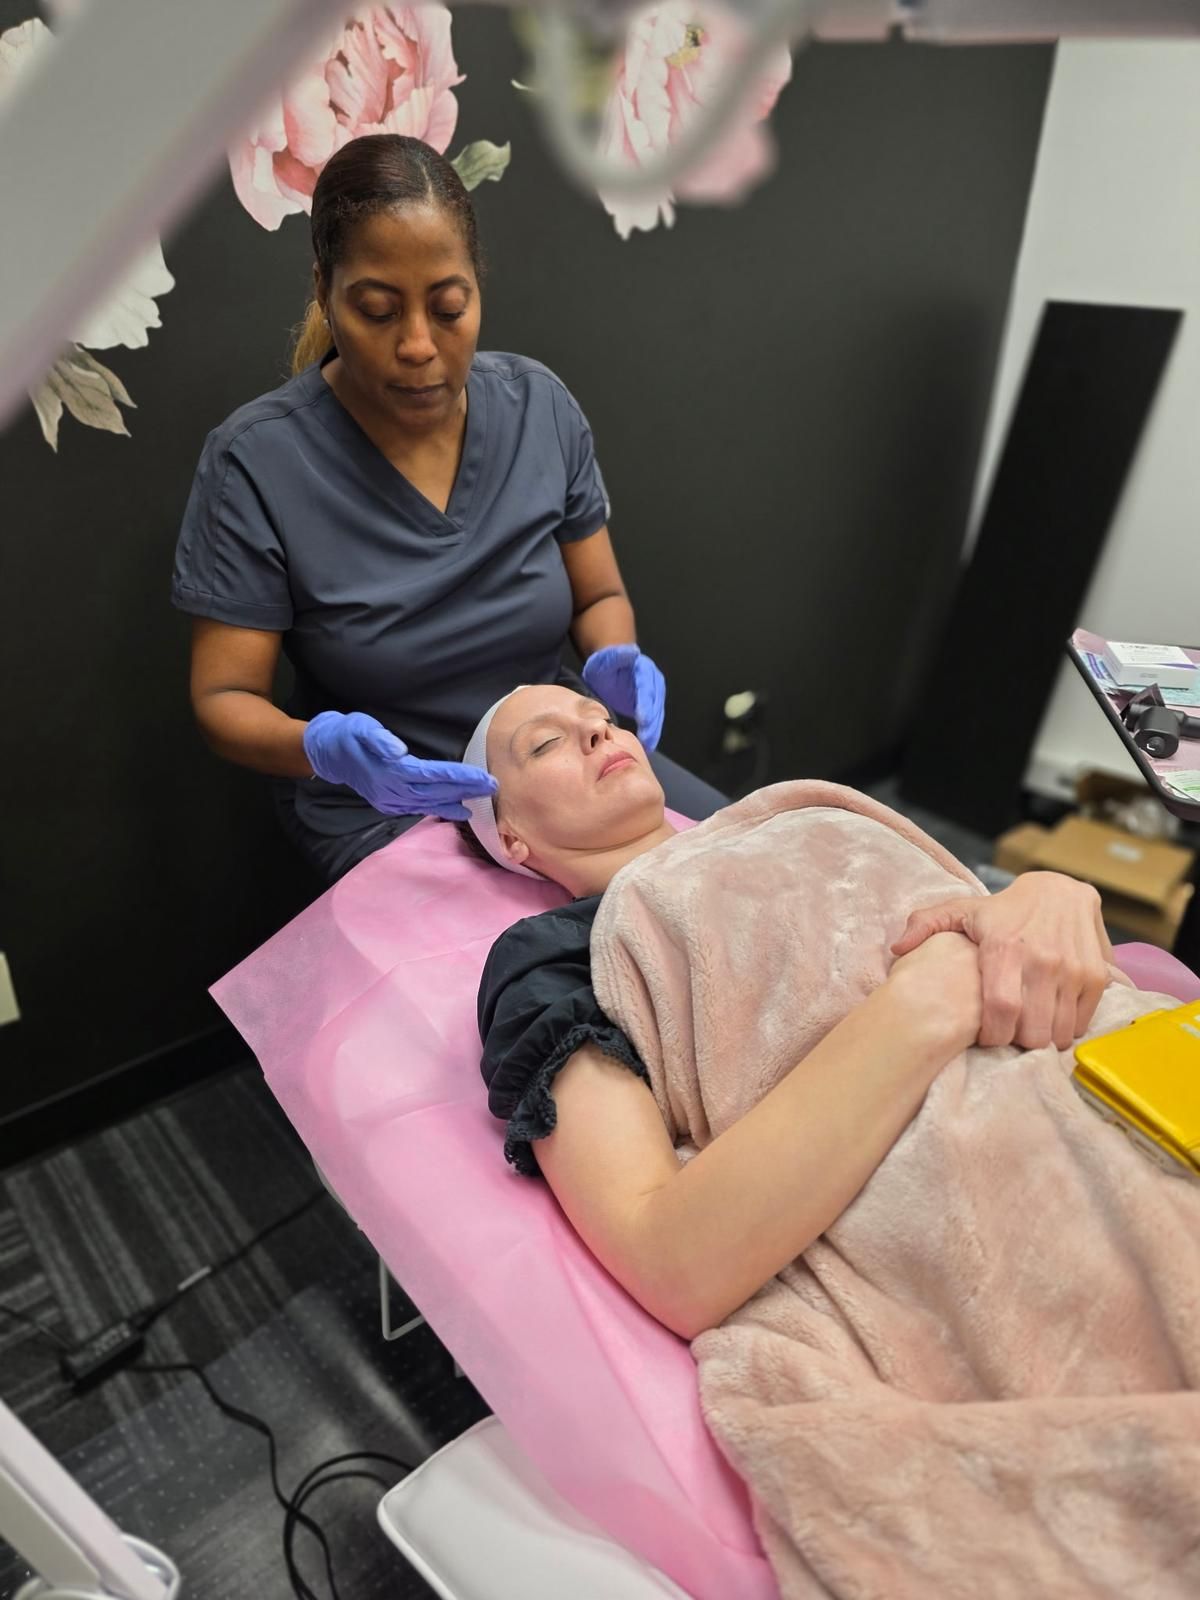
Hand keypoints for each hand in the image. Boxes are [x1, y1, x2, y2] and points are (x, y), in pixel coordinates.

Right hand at [303, 710, 496, 821]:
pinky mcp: (389, 803)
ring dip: (455, 802)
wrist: (327, 753)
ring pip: (429, 803)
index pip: (433, 775)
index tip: (483, 777)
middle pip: (436, 792)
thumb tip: (399, 751)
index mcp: (390, 771)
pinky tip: (457, 810)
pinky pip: (419, 808)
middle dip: (465, 790)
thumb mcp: (360, 728)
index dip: (460, 777)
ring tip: (480, 802)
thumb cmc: (348, 735)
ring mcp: (390, 799)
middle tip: (492, 787)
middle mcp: (392, 790)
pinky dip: (439, 810)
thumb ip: (379, 739)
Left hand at [581, 645, 665, 750]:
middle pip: (655, 704)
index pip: (646, 688)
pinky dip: (651, 733)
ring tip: (648, 746)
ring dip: (653, 731)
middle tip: (646, 739)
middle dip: (651, 722)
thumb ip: (618, 656)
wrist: (610, 666)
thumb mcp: (607, 658)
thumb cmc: (605, 663)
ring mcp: (654, 694)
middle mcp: (653, 682)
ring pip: (656, 714)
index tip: (642, 719)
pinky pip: (653, 720)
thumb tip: (632, 651)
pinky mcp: (650, 705)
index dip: (645, 704)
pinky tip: (648, 745)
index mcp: (644, 670)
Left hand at [891, 872, 1112, 1050]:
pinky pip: (1081, 1023)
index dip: (992, 1035)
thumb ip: (925, 925)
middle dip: (1017, 1042)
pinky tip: (1050, 1016)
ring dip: (1042, 1038)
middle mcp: (1043, 959)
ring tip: (1028, 1025)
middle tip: (1008, 1033)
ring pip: (1058, 1032)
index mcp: (1004, 948)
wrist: (1059, 889)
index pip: (1001, 1010)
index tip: (985, 1037)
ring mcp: (1073, 968)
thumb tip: (897, 948)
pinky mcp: (1096, 976)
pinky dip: (1065, 1028)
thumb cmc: (1003, 909)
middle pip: (1032, 1031)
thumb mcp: (962, 910)